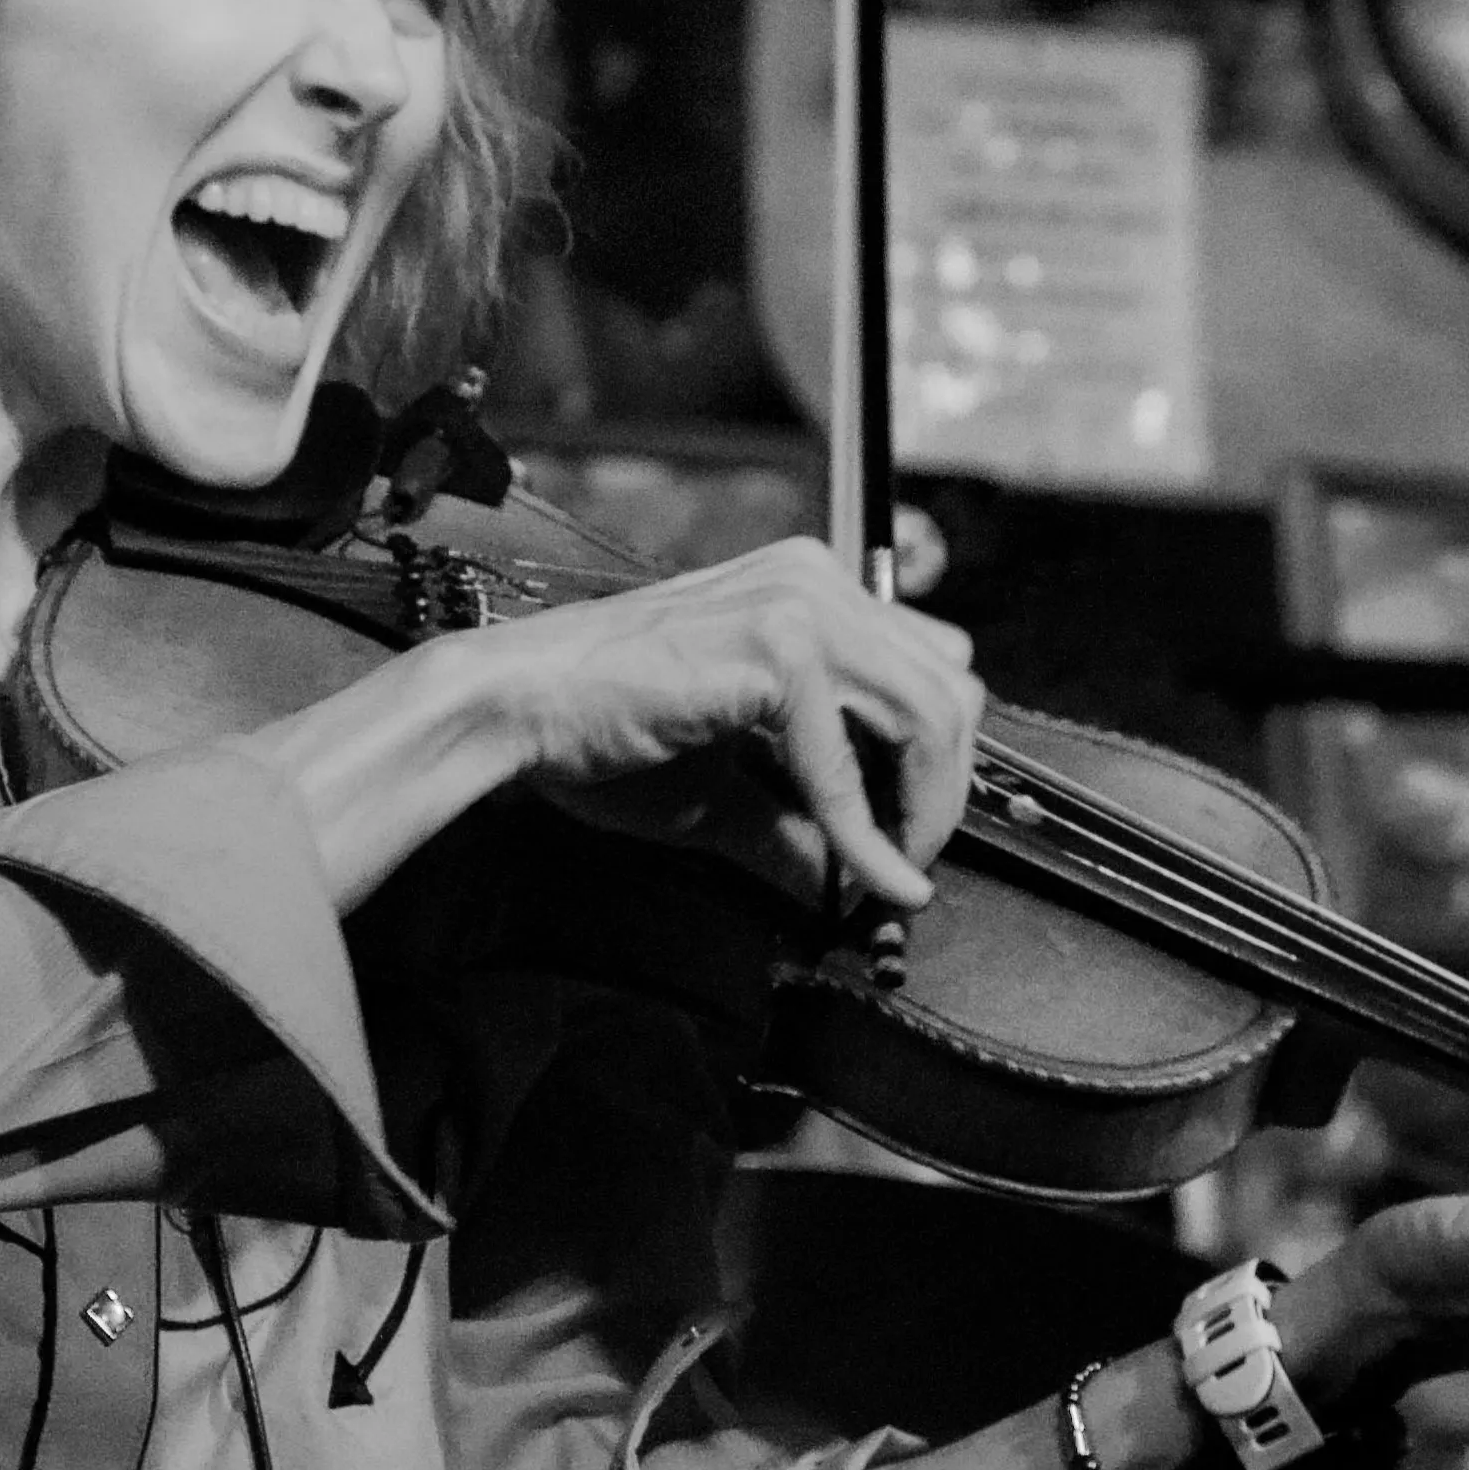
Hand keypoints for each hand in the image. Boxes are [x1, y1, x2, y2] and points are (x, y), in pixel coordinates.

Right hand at [437, 538, 983, 914]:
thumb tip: (857, 887)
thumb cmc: (597, 727)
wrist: (516, 708)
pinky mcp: (777, 648)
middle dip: (945, 790)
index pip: (930, 669)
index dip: (937, 763)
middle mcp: (816, 583)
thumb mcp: (726, 788)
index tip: (914, 837)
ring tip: (888, 871)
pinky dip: (864, 833)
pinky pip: (850, 761)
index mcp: (809, 592)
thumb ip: (800, 828)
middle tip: (911, 862)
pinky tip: (862, 880)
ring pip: (932, 713)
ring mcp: (800, 606)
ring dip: (923, 810)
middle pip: (952, 689)